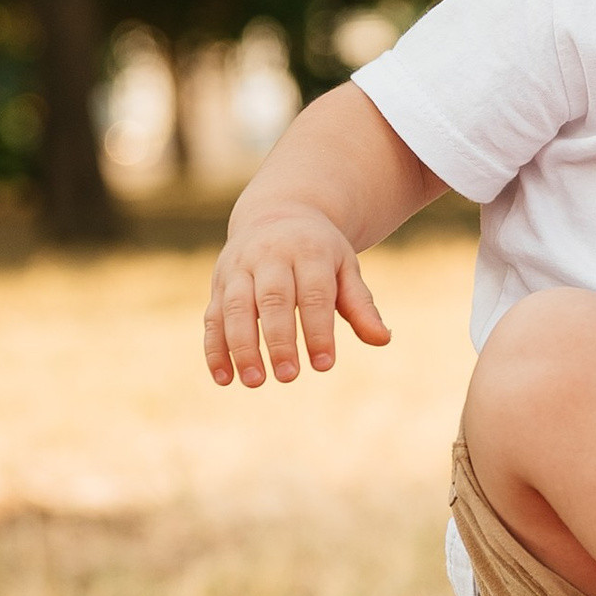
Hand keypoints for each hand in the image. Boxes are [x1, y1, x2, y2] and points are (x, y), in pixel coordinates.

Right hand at [204, 201, 391, 387]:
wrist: (276, 213)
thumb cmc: (319, 251)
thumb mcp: (344, 267)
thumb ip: (361, 304)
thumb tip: (383, 338)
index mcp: (308, 251)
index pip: (314, 293)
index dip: (318, 329)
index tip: (325, 364)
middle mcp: (269, 257)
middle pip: (271, 299)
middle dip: (279, 339)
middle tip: (289, 377)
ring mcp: (239, 269)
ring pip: (234, 307)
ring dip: (241, 346)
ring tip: (254, 382)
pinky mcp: (219, 284)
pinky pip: (212, 317)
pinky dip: (214, 348)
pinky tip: (224, 378)